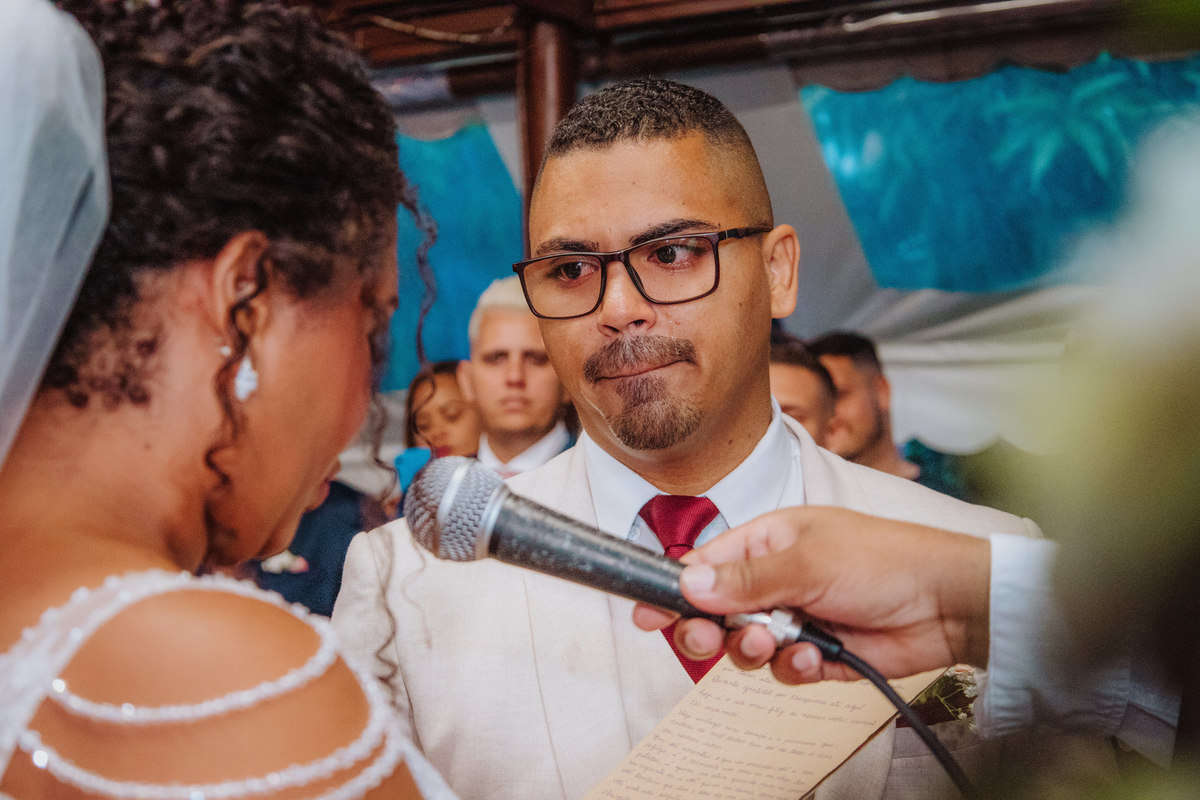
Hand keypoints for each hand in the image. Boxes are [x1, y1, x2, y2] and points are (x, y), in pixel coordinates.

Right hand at [632, 506, 991, 683]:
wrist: (946, 604)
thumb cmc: (883, 560)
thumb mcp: (806, 561)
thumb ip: (745, 579)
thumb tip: (687, 582)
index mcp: (767, 540)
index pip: (704, 564)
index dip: (673, 588)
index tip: (647, 613)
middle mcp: (775, 579)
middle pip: (715, 612)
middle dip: (709, 629)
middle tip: (709, 638)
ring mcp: (795, 616)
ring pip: (745, 646)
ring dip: (756, 650)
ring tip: (780, 642)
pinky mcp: (817, 653)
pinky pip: (783, 670)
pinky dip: (795, 668)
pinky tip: (819, 657)